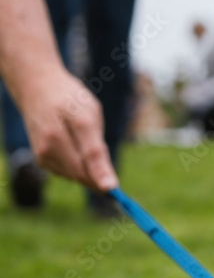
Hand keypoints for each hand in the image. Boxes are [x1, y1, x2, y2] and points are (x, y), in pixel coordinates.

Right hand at [19, 64, 117, 190]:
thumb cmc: (71, 101)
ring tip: (79, 142)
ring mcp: (43, 151)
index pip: (90, 153)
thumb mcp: (91, 114)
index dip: (101, 173)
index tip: (112, 189)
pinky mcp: (40, 159)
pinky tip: (70, 147)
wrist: (37, 88)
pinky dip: (75, 167)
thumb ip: (98, 149)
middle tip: (99, 150)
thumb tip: (108, 185)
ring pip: (76, 176)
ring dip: (86, 170)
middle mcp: (52, 139)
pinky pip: (67, 174)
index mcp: (72, 122)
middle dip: (97, 173)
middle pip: (83, 173)